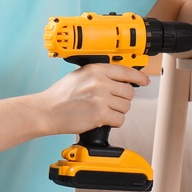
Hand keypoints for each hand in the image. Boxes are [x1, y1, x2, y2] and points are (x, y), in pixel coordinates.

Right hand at [34, 62, 150, 135]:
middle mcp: (99, 82)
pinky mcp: (100, 114)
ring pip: (125, 107)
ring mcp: (100, 98)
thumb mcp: (79, 76)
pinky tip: (101, 120)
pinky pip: (119, 120)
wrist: (46, 111)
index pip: (125, 71)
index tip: (144, 81)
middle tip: (111, 103)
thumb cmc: (59, 96)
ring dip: (117, 112)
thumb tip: (118, 80)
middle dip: (122, 99)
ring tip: (102, 112)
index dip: (138, 77)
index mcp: (95, 69)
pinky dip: (113, 122)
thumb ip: (98, 75)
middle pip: (128, 92)